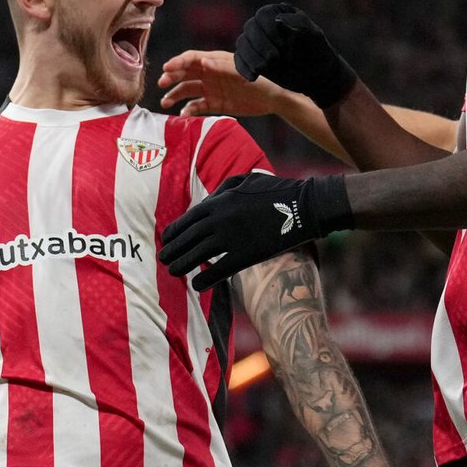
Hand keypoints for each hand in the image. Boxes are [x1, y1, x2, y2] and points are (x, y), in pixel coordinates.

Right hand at [158, 49, 292, 117]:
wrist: (273, 99)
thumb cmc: (261, 80)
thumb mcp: (243, 71)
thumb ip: (222, 66)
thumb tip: (203, 62)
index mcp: (215, 61)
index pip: (191, 58)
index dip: (178, 62)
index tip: (166, 69)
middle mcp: (210, 73)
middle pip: (185, 73)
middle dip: (171, 77)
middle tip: (161, 84)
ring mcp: (211, 89)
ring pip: (187, 90)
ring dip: (175, 95)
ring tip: (165, 103)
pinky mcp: (215, 103)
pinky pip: (196, 106)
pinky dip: (188, 110)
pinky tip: (182, 115)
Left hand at [159, 173, 351, 291]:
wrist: (303, 206)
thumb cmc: (275, 191)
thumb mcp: (244, 181)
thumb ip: (221, 191)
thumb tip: (204, 204)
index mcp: (219, 201)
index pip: (188, 220)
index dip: (174, 232)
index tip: (167, 240)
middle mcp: (220, 220)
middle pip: (189, 238)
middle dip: (174, 250)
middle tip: (163, 259)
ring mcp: (232, 238)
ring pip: (199, 255)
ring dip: (183, 264)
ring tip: (173, 271)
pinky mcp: (246, 255)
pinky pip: (220, 270)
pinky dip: (206, 279)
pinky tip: (197, 285)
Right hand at [235, 3, 357, 107]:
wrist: (317, 74)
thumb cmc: (317, 51)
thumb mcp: (314, 36)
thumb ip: (298, 25)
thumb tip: (278, 21)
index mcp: (279, 13)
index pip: (263, 15)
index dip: (269, 30)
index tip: (283, 45)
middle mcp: (264, 24)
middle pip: (250, 28)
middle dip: (260, 45)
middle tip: (274, 59)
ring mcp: (256, 41)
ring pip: (242, 43)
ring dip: (251, 57)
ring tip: (264, 69)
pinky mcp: (251, 58)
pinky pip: (239, 59)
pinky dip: (243, 68)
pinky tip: (254, 77)